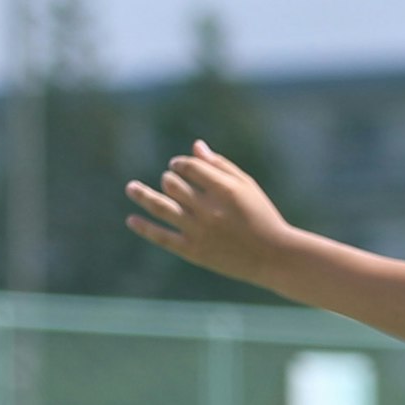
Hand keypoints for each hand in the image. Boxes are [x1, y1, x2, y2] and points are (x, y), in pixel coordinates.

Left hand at [124, 143, 295, 282]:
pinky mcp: (193, 251)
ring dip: (143, 195)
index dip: (179, 163)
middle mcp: (209, 209)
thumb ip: (220, 166)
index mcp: (225, 190)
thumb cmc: (261, 216)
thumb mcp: (246, 186)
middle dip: (169, 179)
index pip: (190, 167)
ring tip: (131, 188)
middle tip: (171, 181)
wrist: (273, 256)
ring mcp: (199, 231)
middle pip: (173, 185)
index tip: (178, 166)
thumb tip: (194, 147)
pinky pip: (162, 237)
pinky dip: (144, 228)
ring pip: (162, 207)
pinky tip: (131, 220)